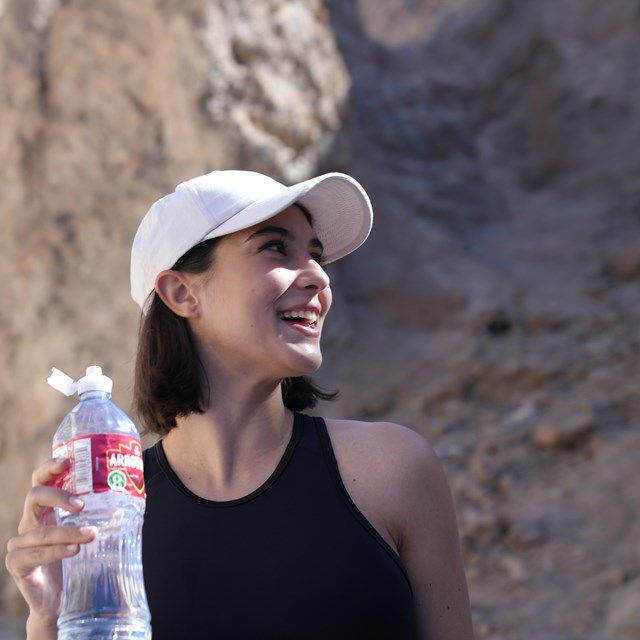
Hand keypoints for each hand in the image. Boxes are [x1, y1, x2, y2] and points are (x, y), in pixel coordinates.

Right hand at [5, 457, 95, 637]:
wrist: (63, 600)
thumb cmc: (80, 560)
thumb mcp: (90, 530)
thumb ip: (102, 511)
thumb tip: (134, 486)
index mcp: (47, 509)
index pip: (41, 480)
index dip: (50, 468)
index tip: (68, 461)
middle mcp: (30, 522)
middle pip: (34, 496)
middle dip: (58, 496)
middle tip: (81, 504)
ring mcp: (20, 544)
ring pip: (39, 531)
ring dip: (67, 531)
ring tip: (91, 534)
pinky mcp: (18, 565)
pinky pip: (32, 555)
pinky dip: (56, 551)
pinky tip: (74, 550)